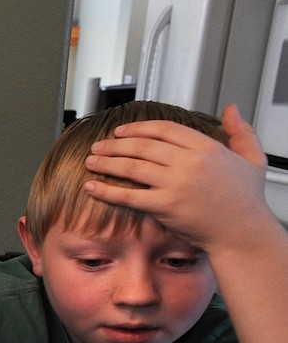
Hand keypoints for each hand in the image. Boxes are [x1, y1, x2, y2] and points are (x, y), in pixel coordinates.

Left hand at [83, 104, 268, 247]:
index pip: (163, 129)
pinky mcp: (165, 206)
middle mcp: (189, 162)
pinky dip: (106, 190)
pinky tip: (92, 186)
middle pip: (142, 146)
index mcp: (206, 148)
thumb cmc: (246, 200)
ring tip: (91, 160)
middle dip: (115, 145)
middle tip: (98, 146)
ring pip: (132, 167)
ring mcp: (176, 184)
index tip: (121, 131)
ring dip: (107, 162)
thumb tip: (231, 109)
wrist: (243, 233)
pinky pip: (128, 196)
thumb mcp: (252, 159)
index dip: (137, 128)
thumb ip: (241, 132)